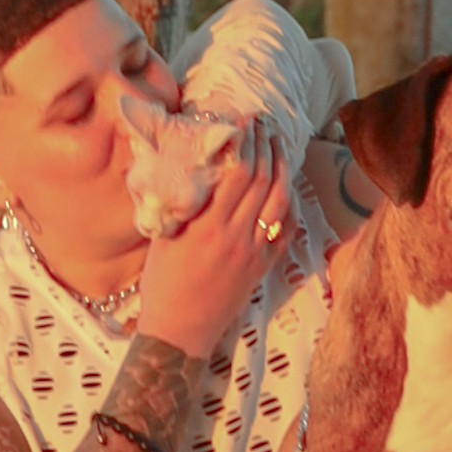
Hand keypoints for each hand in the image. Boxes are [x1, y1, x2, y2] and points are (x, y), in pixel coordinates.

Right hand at [127, 141, 287, 356]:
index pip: (236, 172)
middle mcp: (235, 235)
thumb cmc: (162, 283)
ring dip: (281, 169)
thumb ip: (179, 204)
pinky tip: (286, 187)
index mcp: (207, 226)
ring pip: (278, 200)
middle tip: (263, 125)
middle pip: (261, 180)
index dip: (244, 142)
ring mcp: (254, 252)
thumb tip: (187, 167)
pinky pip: (285, 230)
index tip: (244, 120)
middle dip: (264, 146)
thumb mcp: (163, 237)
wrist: (180, 330)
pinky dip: (289, 205)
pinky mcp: (263, 267)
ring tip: (277, 146)